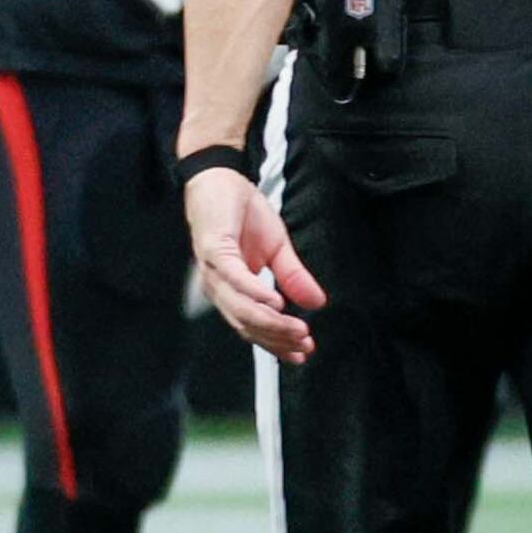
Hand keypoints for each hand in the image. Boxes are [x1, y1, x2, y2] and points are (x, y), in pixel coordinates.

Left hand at [187, 166, 325, 363]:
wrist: (220, 178)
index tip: (303, 353)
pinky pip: (235, 278)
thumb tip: (317, 302)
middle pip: (247, 325)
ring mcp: (214, 270)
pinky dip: (255, 293)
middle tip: (304, 344)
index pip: (253, 326)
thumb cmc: (241, 212)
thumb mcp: (278, 247)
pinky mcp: (214, 250)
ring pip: (241, 308)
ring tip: (296, 328)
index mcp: (232, 289)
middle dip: (278, 339)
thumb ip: (293, 277)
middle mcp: (218, 286)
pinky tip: (275, 303)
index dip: (277, 343)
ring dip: (270, 322)